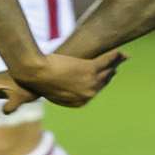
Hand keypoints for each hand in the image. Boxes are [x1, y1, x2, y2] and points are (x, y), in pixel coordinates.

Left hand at [8, 50, 124, 107]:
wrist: (34, 72)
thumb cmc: (37, 80)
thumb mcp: (50, 90)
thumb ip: (61, 92)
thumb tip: (62, 88)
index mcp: (79, 102)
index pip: (94, 92)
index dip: (100, 83)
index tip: (104, 76)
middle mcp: (88, 94)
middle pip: (103, 82)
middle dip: (109, 73)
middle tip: (114, 67)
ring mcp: (90, 82)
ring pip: (107, 71)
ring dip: (115, 64)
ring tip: (120, 57)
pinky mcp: (90, 69)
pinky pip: (106, 61)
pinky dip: (114, 56)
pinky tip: (119, 52)